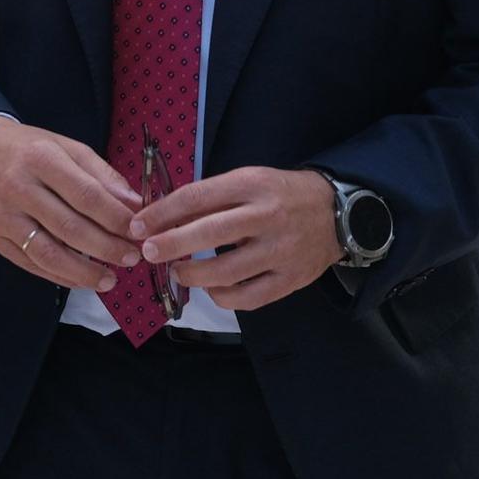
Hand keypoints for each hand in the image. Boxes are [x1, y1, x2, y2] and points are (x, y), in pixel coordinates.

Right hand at [0, 116, 142, 291]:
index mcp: (42, 159)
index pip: (86, 195)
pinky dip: (60, 277)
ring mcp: (5, 217)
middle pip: (70, 227)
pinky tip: (82, 280)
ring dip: (84, 271)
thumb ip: (101, 175)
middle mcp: (19, 189)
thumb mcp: (65, 147)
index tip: (139, 231)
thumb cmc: (28, 148)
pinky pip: (32, 264)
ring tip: (111, 279)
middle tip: (132, 257)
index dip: (116, 218)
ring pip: (49, 253)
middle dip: (107, 247)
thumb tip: (134, 204)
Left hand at [131, 166, 339, 311]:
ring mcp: (280, 251)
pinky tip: (212, 289)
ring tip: (178, 272)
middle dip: (171, 244)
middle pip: (209, 232)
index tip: (139, 225)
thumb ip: (212, 198)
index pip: (198, 197)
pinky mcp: (290, 280)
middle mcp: (266, 216)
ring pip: (226, 272)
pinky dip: (222, 297)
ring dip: (193, 275)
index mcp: (251, 184)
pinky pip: (247, 297)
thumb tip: (164, 218)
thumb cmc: (282, 194)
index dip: (163, 213)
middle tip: (148, 252)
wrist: (339, 213)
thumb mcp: (249, 181)